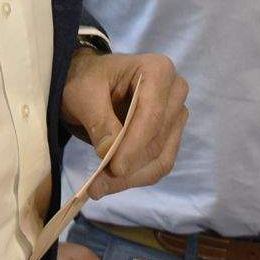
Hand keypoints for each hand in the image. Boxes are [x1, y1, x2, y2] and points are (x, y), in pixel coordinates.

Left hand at [64, 50, 187, 193]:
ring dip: (130, 178)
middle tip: (97, 185)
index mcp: (158, 70)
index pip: (152, 114)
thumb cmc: (87, 80)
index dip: (134, 145)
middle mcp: (175, 91)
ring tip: (98, 188)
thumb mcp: (83, 93)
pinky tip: (111, 184)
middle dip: (128, 166)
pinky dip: (136, 177)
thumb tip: (109, 153)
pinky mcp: (170, 136)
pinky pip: (159, 164)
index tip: (114, 168)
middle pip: (157, 139)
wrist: (91, 83)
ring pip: (160, 157)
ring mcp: (176, 115)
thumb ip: (98, 120)